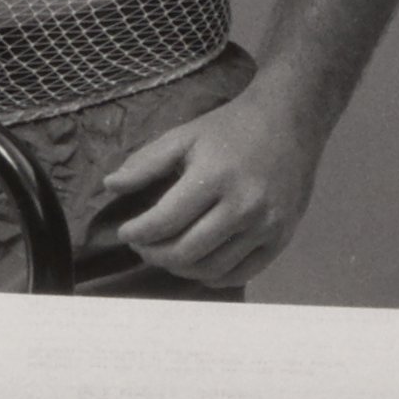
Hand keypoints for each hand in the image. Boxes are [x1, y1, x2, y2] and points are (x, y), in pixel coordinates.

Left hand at [97, 83, 322, 288]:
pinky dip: (212, 276)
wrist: (288, 122)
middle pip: (185, 252)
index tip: (125, 231)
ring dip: (180, 267)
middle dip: (153, 254)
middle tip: (142, 245)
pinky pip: (240, 274)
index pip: (164, 222)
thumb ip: (145, 162)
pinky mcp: (280, 238)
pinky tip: (198, 263)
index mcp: (214, 177)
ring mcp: (265, 226)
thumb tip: (110, 186)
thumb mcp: (184, 136)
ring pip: (211, 268)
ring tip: (167, 252)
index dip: (136, 233)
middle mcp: (243, 206)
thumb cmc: (230, 129)